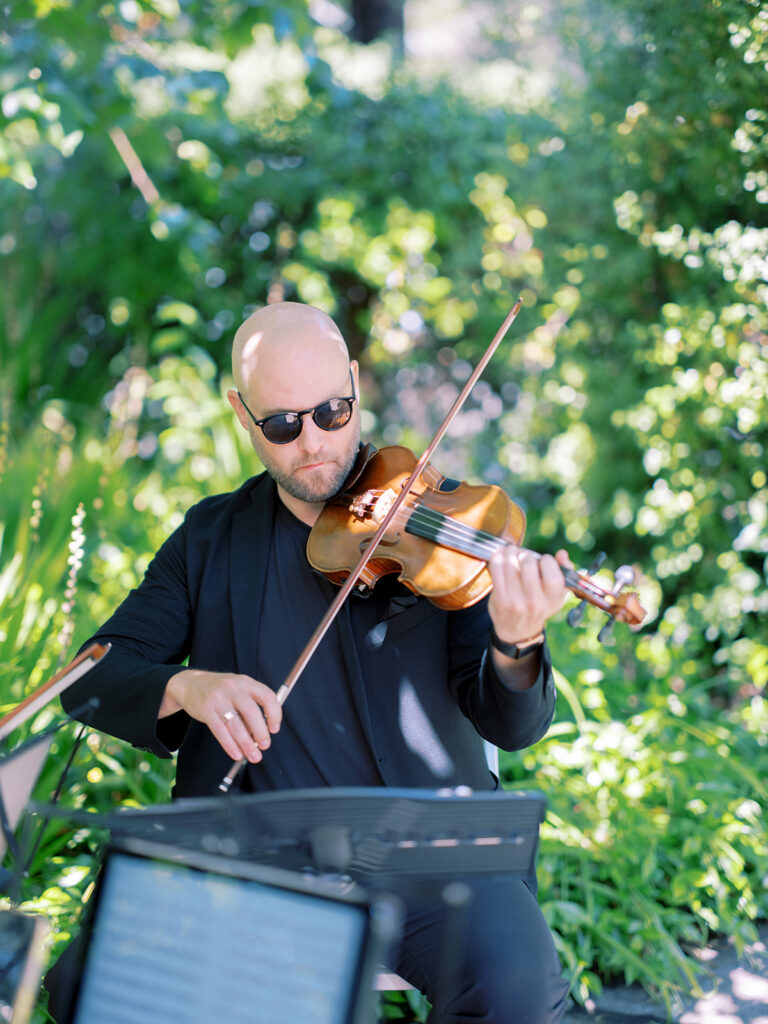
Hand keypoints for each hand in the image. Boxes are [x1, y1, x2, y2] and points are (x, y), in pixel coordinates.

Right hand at [160, 669, 281, 763]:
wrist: (191, 684)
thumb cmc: (221, 691)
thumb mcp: (238, 690)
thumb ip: (250, 707)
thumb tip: (261, 734)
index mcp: (246, 682)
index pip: (267, 696)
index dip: (274, 714)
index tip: (274, 729)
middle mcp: (233, 687)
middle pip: (251, 711)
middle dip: (260, 732)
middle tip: (265, 745)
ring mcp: (218, 698)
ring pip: (235, 724)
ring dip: (246, 743)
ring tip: (254, 756)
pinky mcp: (205, 709)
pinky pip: (219, 730)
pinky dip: (229, 745)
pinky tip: (236, 754)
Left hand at [487, 547, 571, 645]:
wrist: (517, 629)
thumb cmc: (540, 604)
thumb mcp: (557, 593)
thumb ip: (565, 571)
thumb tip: (562, 553)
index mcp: (553, 600)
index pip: (553, 576)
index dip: (547, 561)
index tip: (543, 561)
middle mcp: (535, 603)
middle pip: (528, 564)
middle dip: (525, 554)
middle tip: (524, 556)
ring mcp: (515, 601)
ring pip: (509, 562)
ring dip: (510, 552)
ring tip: (512, 553)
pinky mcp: (499, 598)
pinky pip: (496, 567)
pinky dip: (498, 556)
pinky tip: (502, 556)